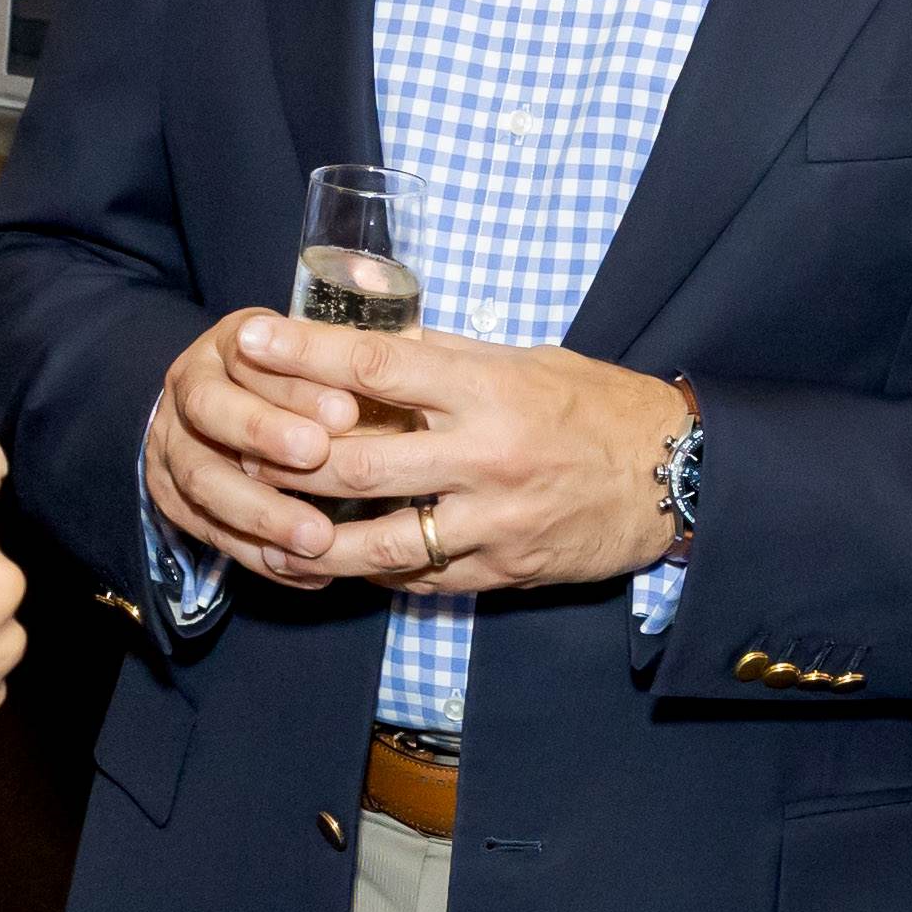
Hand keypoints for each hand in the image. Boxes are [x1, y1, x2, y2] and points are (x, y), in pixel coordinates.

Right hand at [147, 307, 369, 584]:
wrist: (237, 407)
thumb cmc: (309, 383)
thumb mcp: (325, 362)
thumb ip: (344, 370)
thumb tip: (372, 404)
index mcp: (229, 342)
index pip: (252, 359)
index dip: (296, 387)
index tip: (346, 411)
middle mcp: (187, 388)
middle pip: (211, 412)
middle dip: (264, 435)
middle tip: (318, 458)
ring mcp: (170, 445)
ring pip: (204, 482)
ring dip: (262, 513)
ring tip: (318, 539)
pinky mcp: (171, 498)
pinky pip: (209, 532)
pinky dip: (260, 556)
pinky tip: (309, 573)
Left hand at [222, 318, 685, 595]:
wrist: (673, 474)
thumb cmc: (593, 405)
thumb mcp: (524, 361)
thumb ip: (447, 357)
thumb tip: (371, 333)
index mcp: (487, 388)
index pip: (377, 363)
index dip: (305, 352)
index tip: (250, 339)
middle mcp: (485, 454)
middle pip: (358, 463)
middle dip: (288, 461)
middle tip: (238, 450)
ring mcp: (493, 520)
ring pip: (379, 541)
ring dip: (314, 539)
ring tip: (268, 531)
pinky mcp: (502, 568)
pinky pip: (419, 579)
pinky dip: (372, 572)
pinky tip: (336, 563)